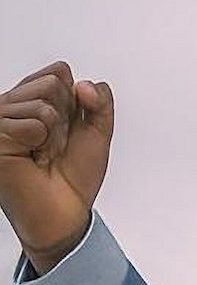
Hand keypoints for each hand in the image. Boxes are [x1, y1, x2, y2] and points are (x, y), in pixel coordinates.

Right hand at [0, 61, 113, 272]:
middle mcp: (16, 104)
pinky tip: (30, 158)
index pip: (60, 72)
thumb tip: (85, 83)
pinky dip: (40, 143)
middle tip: (56, 146)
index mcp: (36, 99)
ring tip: (42, 154)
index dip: (77, 102)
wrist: (65, 212)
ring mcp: (2, 118)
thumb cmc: (75, 176)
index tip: (72, 130)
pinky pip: (32, 123)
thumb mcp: (98, 133)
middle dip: (67, 119)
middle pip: (53, 83)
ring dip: (54, 135)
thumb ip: (100, 103)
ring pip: (43, 104)